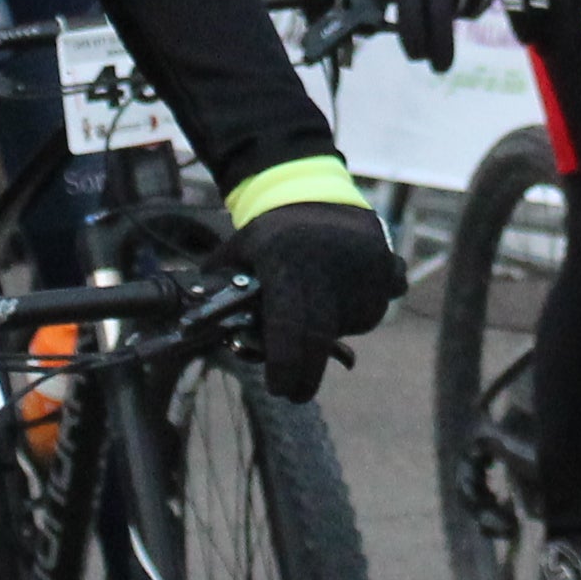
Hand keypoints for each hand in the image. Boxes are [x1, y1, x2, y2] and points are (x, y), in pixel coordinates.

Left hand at [226, 197, 404, 402]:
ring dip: (335, 330)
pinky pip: (378, 303)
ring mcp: (364, 268)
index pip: (288, 330)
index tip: (279, 389)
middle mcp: (328, 269)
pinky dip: (365, 304)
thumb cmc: (270, 230)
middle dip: (306, 374)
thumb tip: (193, 329)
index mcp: (285, 264)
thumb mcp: (239, 252)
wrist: (313, 187)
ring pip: (352, 325)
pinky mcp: (387, 267)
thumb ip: (221, 290)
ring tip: (318, 305)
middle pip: (321, 339)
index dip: (285, 367)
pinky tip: (348, 291)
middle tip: (295, 392)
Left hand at [385, 0, 507, 78]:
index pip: (409, 9)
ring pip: (462, 12)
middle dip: (440, 47)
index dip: (413, 38)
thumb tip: (368, 29)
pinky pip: (479, 4)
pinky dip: (470, 7)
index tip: (415, 56)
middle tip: (439, 68)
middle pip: (441, 16)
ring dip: (453, 20)